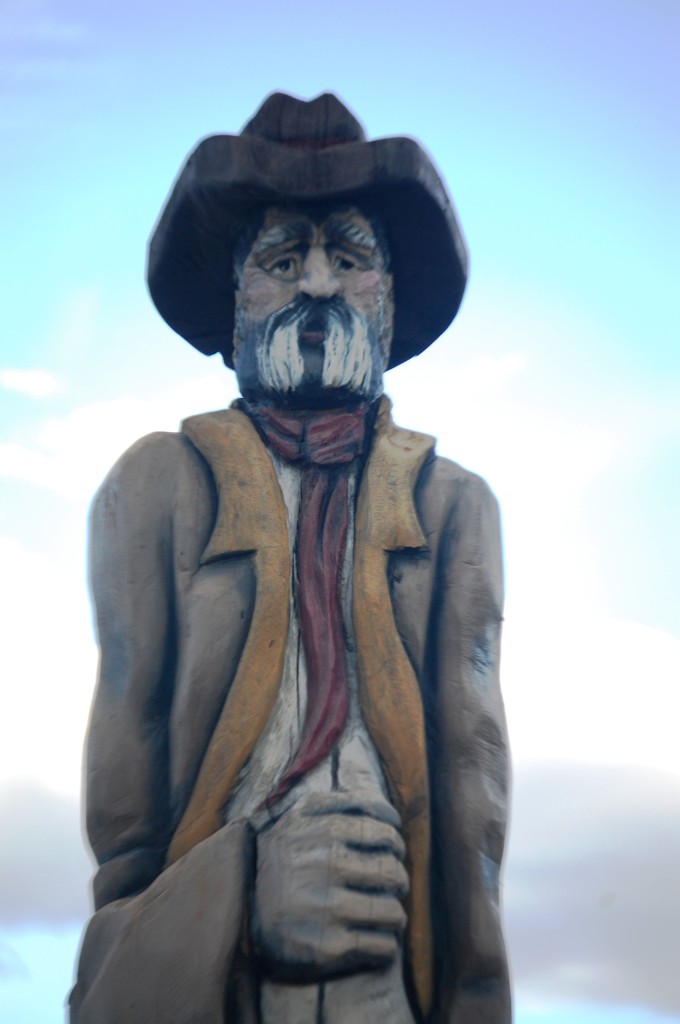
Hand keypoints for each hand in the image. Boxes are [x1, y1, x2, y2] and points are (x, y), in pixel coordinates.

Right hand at [251, 790, 408, 980]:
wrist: (235, 908)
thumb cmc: (278, 857)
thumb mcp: (298, 815)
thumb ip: (340, 803)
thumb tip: (390, 815)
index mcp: (324, 828)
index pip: (383, 830)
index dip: (394, 840)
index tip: (393, 849)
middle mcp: (327, 862)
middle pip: (392, 871)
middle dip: (398, 879)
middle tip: (391, 884)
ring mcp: (327, 905)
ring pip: (391, 910)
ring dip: (394, 914)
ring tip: (387, 915)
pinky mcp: (326, 945)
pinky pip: (380, 946)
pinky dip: (385, 945)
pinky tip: (377, 941)